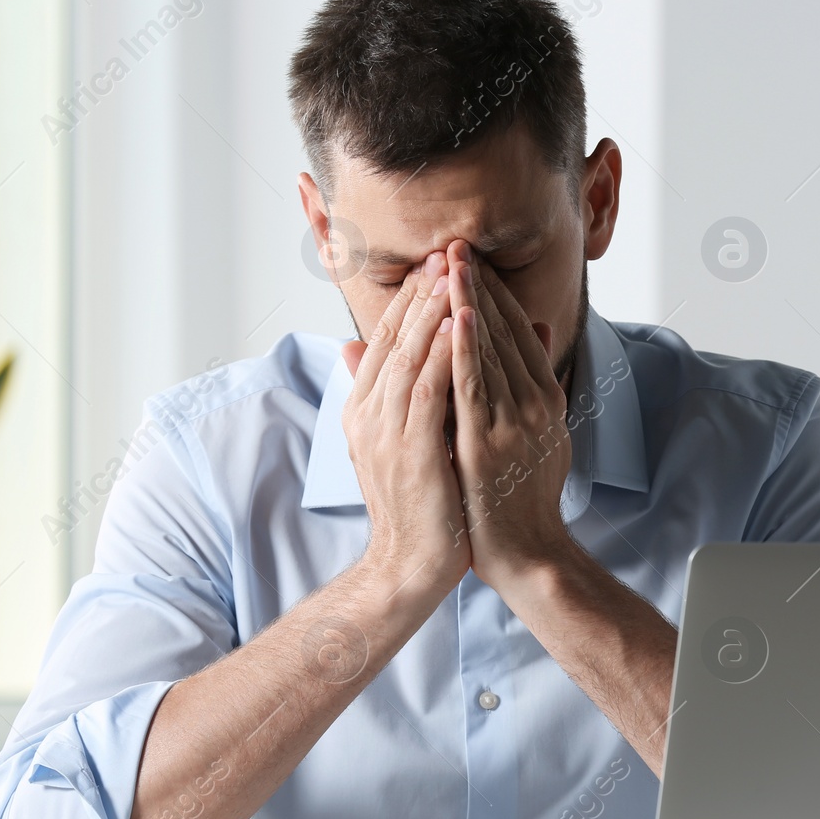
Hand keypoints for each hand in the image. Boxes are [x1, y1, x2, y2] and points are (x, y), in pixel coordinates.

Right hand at [340, 252, 468, 599]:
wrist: (412, 566)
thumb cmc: (420, 505)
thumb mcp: (399, 442)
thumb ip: (390, 396)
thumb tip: (359, 349)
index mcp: (364, 410)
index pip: (386, 341)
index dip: (412, 301)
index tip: (437, 265)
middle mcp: (368, 415)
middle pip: (394, 339)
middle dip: (423, 294)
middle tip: (448, 252)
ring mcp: (386, 433)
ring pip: (409, 356)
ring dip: (433, 311)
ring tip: (453, 272)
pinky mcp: (411, 451)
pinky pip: (427, 390)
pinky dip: (442, 353)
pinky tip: (460, 323)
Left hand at [444, 240, 575, 589]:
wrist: (528, 555)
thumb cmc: (523, 500)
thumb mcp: (536, 436)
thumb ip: (529, 385)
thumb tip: (528, 335)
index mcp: (544, 400)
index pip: (518, 333)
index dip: (494, 293)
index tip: (471, 259)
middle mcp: (535, 404)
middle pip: (505, 332)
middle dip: (479, 285)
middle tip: (456, 243)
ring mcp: (515, 422)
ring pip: (489, 349)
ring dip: (469, 301)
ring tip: (451, 261)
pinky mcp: (489, 443)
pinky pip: (474, 385)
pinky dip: (466, 346)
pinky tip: (458, 314)